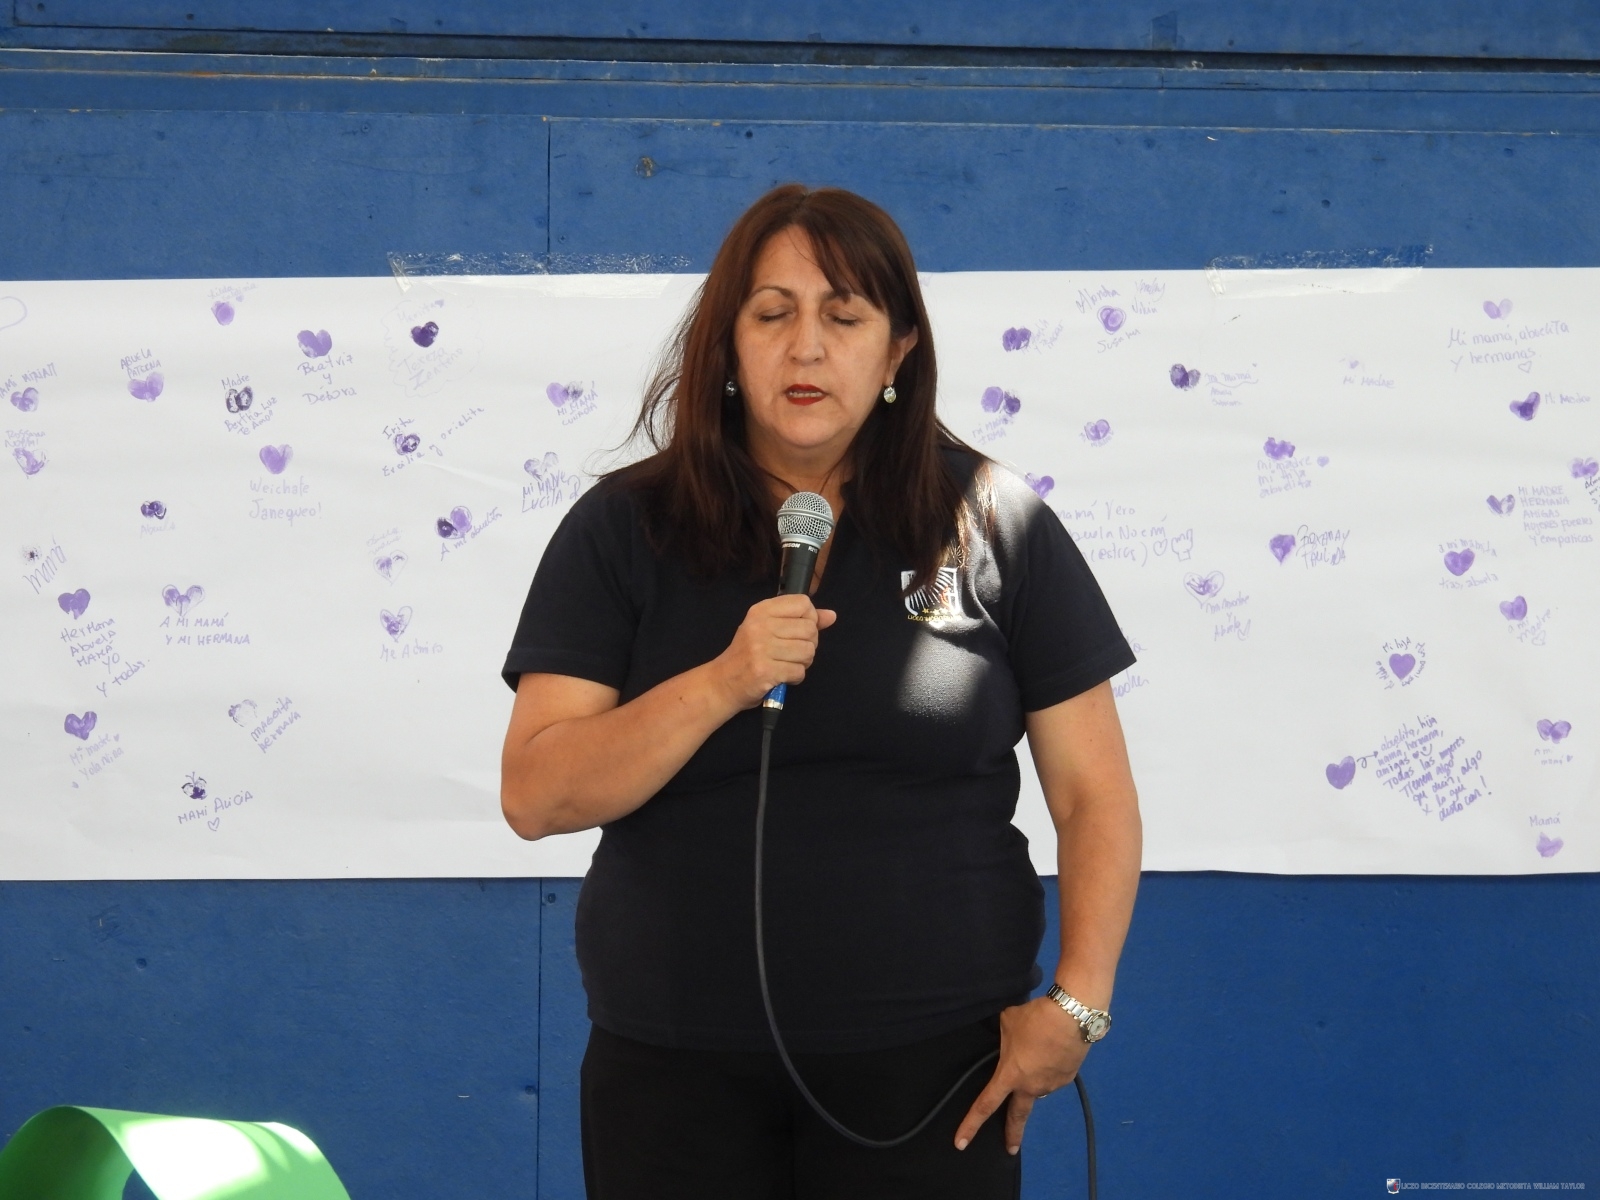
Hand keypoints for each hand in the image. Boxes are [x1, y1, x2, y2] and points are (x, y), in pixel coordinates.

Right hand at [712, 594, 836, 709]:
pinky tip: (782, 676)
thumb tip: (831, 615)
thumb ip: (801, 620)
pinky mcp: (765, 670)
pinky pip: (799, 671)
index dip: (809, 619)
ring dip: (803, 663)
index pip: (803, 603)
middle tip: (792, 653)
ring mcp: (761, 648)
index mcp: (761, 610)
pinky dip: (795, 677)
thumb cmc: (748, 655)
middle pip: (810, 629)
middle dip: (808, 645)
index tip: (798, 632)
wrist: (723, 682)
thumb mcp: (769, 629)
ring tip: (787, 665)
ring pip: (808, 651)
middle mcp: (760, 626)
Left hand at [954, 996, 1089, 1154]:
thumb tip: (1010, 1040)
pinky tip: (1053, 1050)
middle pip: (1018, 1116)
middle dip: (1013, 1134)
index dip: (971, 1124)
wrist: (1072, 1017)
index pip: (985, 1105)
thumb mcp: (1008, 1022)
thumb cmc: (1034, 1018)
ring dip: (1035, 1075)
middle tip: (1010, 1149)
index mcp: (1010, 1075)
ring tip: (1040, 1048)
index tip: (961, 1143)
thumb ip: (1003, 1038)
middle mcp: (1031, 1087)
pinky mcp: (1068, 1078)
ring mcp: (1051, 1085)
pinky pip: (1053, 1076)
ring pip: (1038, 1086)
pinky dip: (1049, 1067)